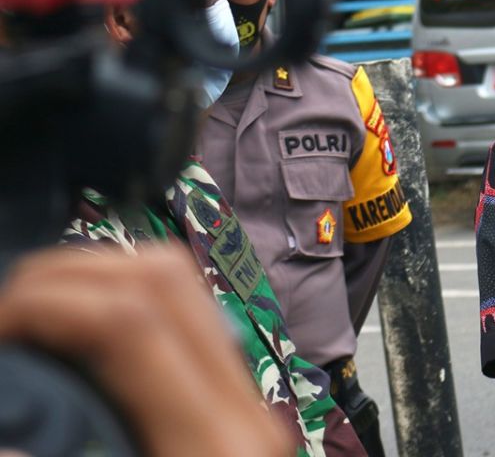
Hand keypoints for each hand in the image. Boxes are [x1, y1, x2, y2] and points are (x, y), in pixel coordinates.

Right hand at [0, 245, 290, 456]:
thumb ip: (56, 455)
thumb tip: (5, 434)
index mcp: (213, 446)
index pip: (131, 322)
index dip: (45, 301)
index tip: (0, 320)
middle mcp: (248, 414)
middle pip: (167, 280)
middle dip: (73, 272)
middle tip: (12, 302)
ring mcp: (254, 409)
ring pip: (186, 290)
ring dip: (105, 280)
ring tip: (40, 311)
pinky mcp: (244, 417)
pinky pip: (194, 329)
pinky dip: (133, 310)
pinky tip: (87, 338)